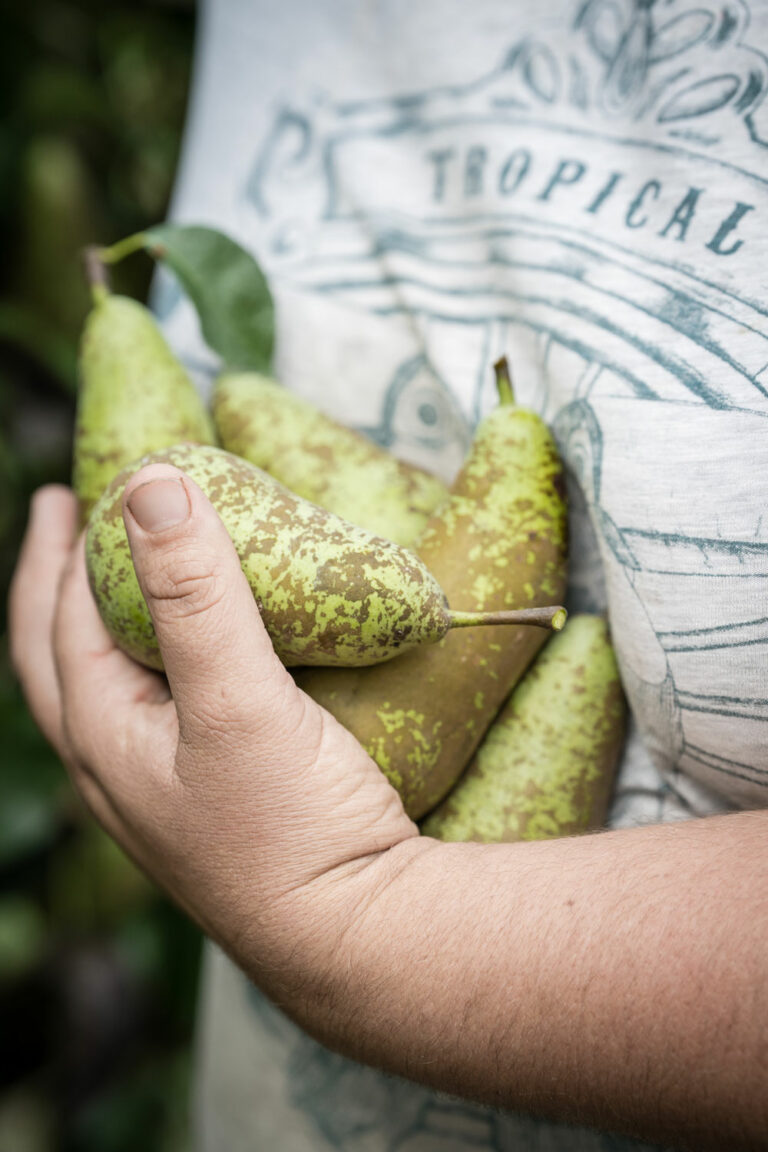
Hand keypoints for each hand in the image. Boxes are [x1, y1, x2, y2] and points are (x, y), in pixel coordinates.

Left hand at [9, 466, 417, 1004]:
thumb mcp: (237, 702)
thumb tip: (152, 484)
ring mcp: (158, 794)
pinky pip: (151, 715)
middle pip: (57, 660)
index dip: (62, 552)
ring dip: (96, 625)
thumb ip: (196, 595)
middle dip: (51, 584)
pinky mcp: (208, 804)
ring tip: (114, 579)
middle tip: (62, 518)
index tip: (76, 490)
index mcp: (101, 739)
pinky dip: (148, 664)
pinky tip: (184, 661)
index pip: (58, 624)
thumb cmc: (291, 827)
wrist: (356, 939)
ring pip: (102, 691)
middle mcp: (114, 770)